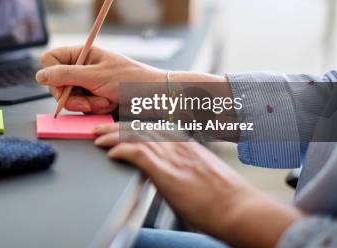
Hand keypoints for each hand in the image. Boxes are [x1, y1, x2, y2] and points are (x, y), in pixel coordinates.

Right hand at [36, 46, 166, 113]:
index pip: (50, 60)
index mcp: (82, 53)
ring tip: (105, 102)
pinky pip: (82, 108)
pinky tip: (108, 105)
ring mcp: (88, 84)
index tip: (64, 85)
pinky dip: (95, 110)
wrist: (157, 98)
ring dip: (87, 105)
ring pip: (69, 99)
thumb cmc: (132, 80)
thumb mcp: (96, 76)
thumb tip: (39, 75)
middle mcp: (83, 67)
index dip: (53, 74)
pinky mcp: (94, 99)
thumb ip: (65, 75)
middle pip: (57, 84)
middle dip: (73, 96)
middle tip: (88, 101)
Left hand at [94, 124, 301, 247]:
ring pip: (134, 137)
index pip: (152, 128)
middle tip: (100, 129)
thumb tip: (174, 175)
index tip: (119, 126)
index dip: (132, 126)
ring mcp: (172, 156)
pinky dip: (121, 151)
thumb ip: (185, 168)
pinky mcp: (167, 171)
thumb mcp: (203, 175)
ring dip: (112, 137)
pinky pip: (138, 154)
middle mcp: (178, 146)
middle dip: (117, 128)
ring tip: (97, 138)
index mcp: (187, 145)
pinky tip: (111, 154)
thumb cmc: (226, 199)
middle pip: (140, 129)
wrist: (239, 210)